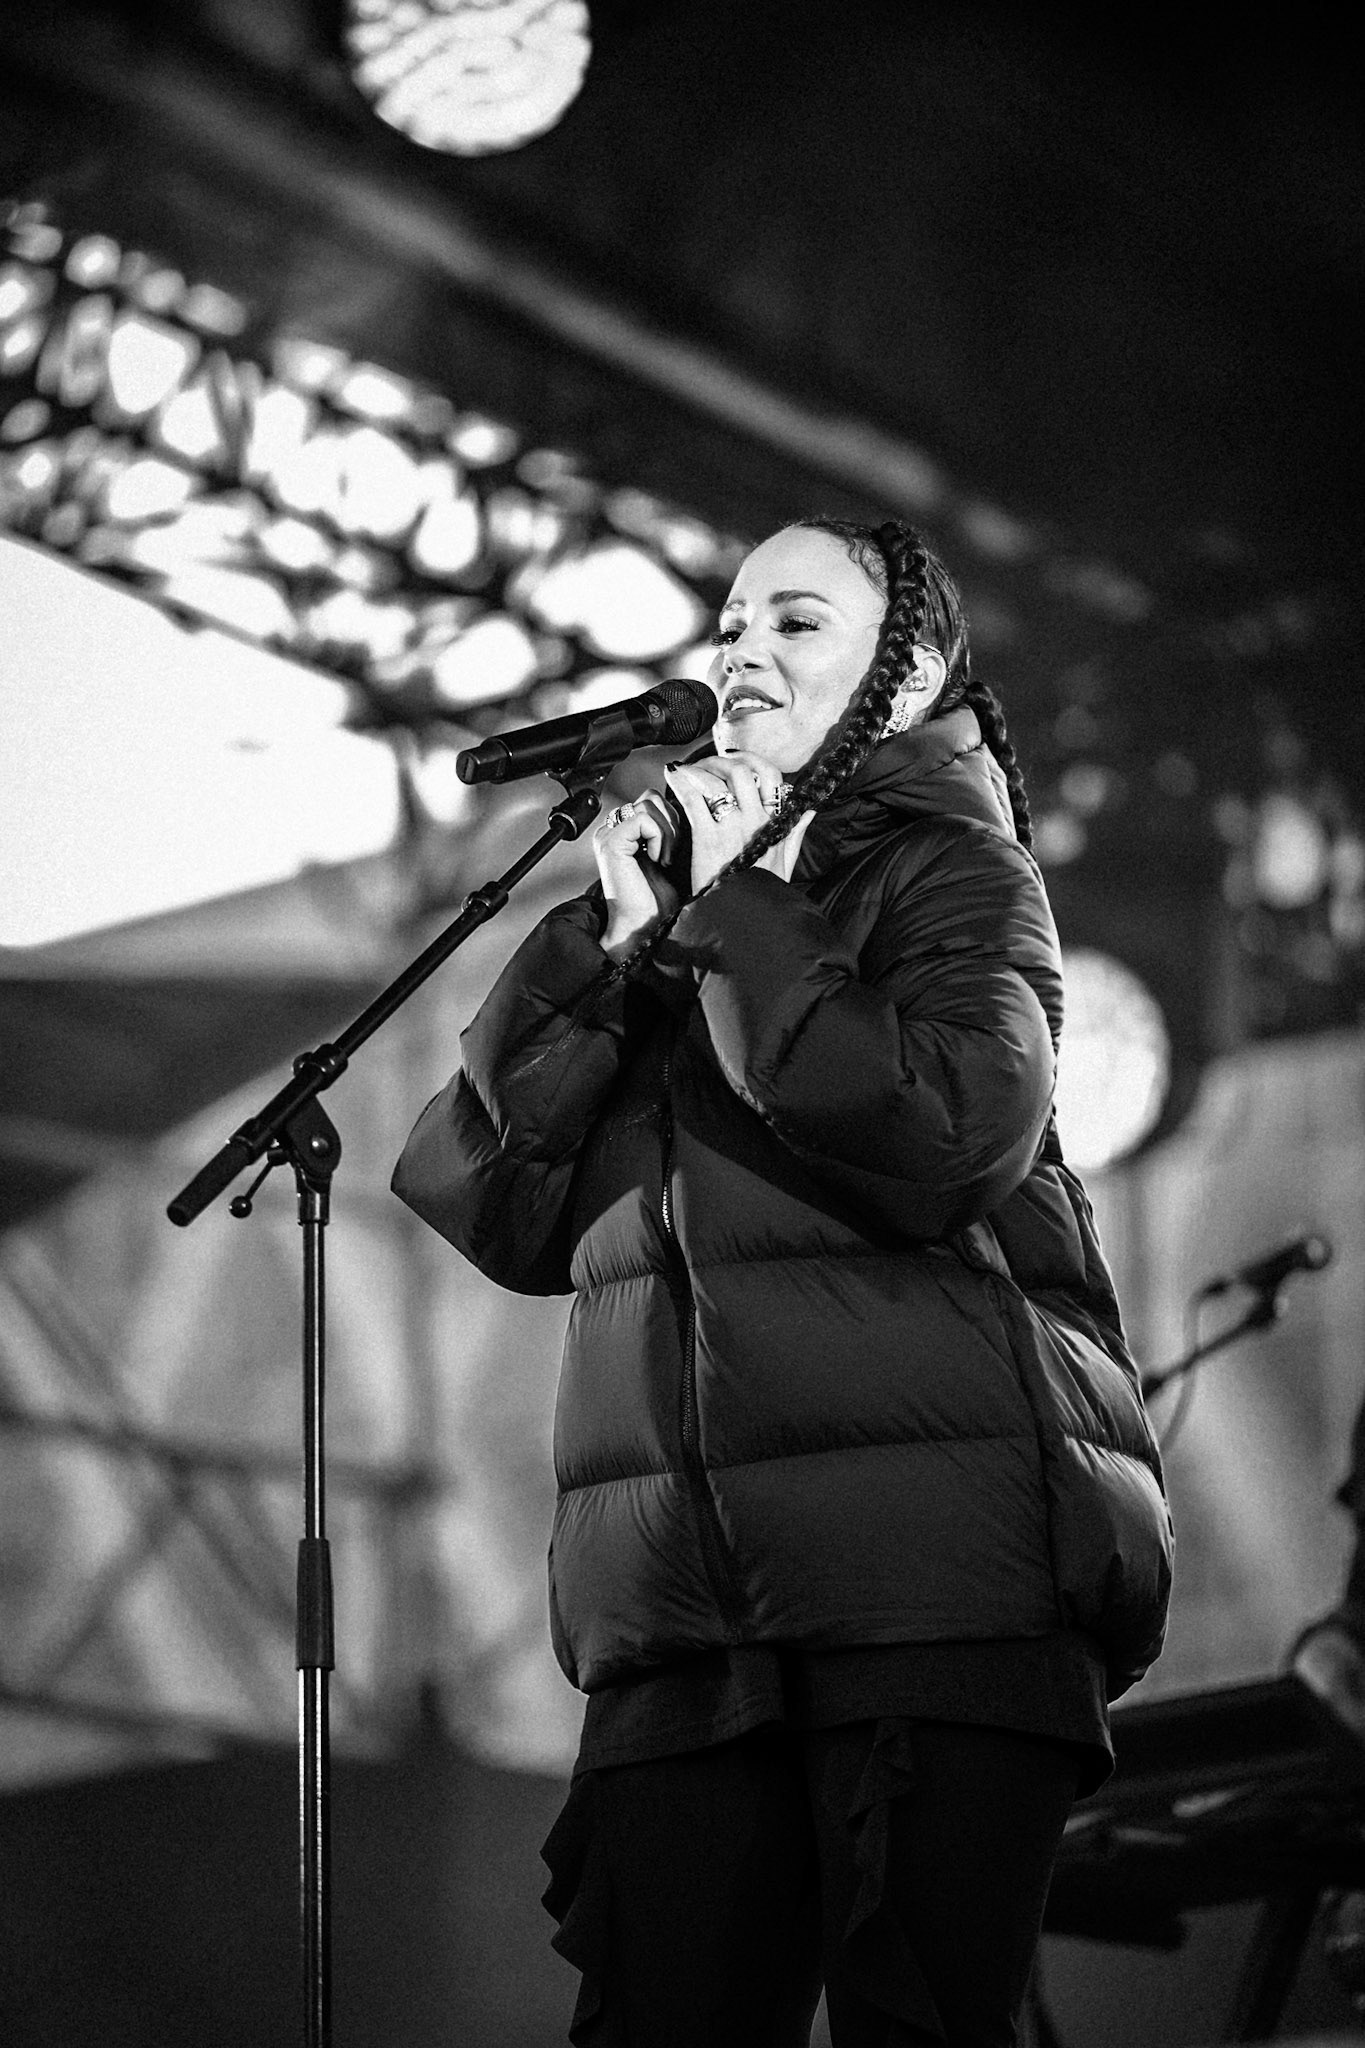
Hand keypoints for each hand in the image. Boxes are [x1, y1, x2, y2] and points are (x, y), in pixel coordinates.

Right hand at [593, 789, 680, 960]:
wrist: (644, 927)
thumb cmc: (658, 901)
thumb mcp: (671, 855)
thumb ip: (671, 829)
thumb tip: (692, 803)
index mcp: (625, 831)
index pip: (652, 800)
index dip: (674, 817)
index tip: (678, 848)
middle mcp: (613, 829)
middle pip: (651, 797)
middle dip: (673, 821)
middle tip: (673, 852)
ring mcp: (609, 834)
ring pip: (648, 803)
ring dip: (668, 831)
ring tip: (666, 858)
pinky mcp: (611, 842)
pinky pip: (643, 819)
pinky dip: (659, 837)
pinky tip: (658, 860)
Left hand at [663, 753, 814, 892]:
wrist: (740, 919)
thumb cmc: (761, 893)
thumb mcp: (786, 862)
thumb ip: (796, 832)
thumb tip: (810, 809)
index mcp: (776, 825)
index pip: (773, 776)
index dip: (753, 760)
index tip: (736, 759)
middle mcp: (756, 821)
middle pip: (742, 770)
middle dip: (721, 759)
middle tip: (706, 762)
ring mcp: (731, 829)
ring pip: (716, 780)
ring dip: (699, 768)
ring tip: (687, 770)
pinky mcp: (707, 839)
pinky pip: (693, 799)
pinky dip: (681, 783)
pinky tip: (673, 779)